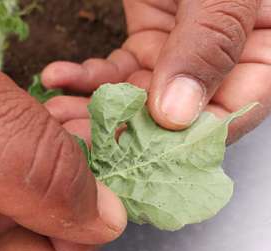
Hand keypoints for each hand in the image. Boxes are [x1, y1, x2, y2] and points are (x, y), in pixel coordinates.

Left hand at [42, 0, 270, 142]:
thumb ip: (209, 42)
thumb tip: (177, 113)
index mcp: (261, 55)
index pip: (226, 117)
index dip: (177, 143)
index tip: (128, 154)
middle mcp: (219, 64)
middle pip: (171, 117)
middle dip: (120, 131)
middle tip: (77, 140)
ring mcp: (180, 54)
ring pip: (135, 98)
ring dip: (92, 108)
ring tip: (57, 113)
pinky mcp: (147, 39)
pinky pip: (116, 68)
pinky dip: (86, 75)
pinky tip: (58, 76)